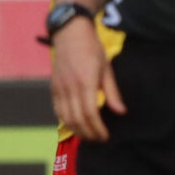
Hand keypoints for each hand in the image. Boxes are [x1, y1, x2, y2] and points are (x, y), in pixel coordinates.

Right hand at [50, 19, 119, 144]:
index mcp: (85, 82)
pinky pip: (58, 110)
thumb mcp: (107, 69)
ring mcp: (59, 88)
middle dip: (88, 133)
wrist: (70, 35)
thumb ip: (113, 92)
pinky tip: (76, 125)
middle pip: (76, 119)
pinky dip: (66, 121)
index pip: (90, 113)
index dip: (97, 128)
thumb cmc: (92, 50)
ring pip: (64, 118)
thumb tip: (121, 112)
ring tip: (89, 136)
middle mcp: (69, 87)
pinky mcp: (53, 88)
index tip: (106, 136)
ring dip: (76, 130)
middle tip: (99, 139)